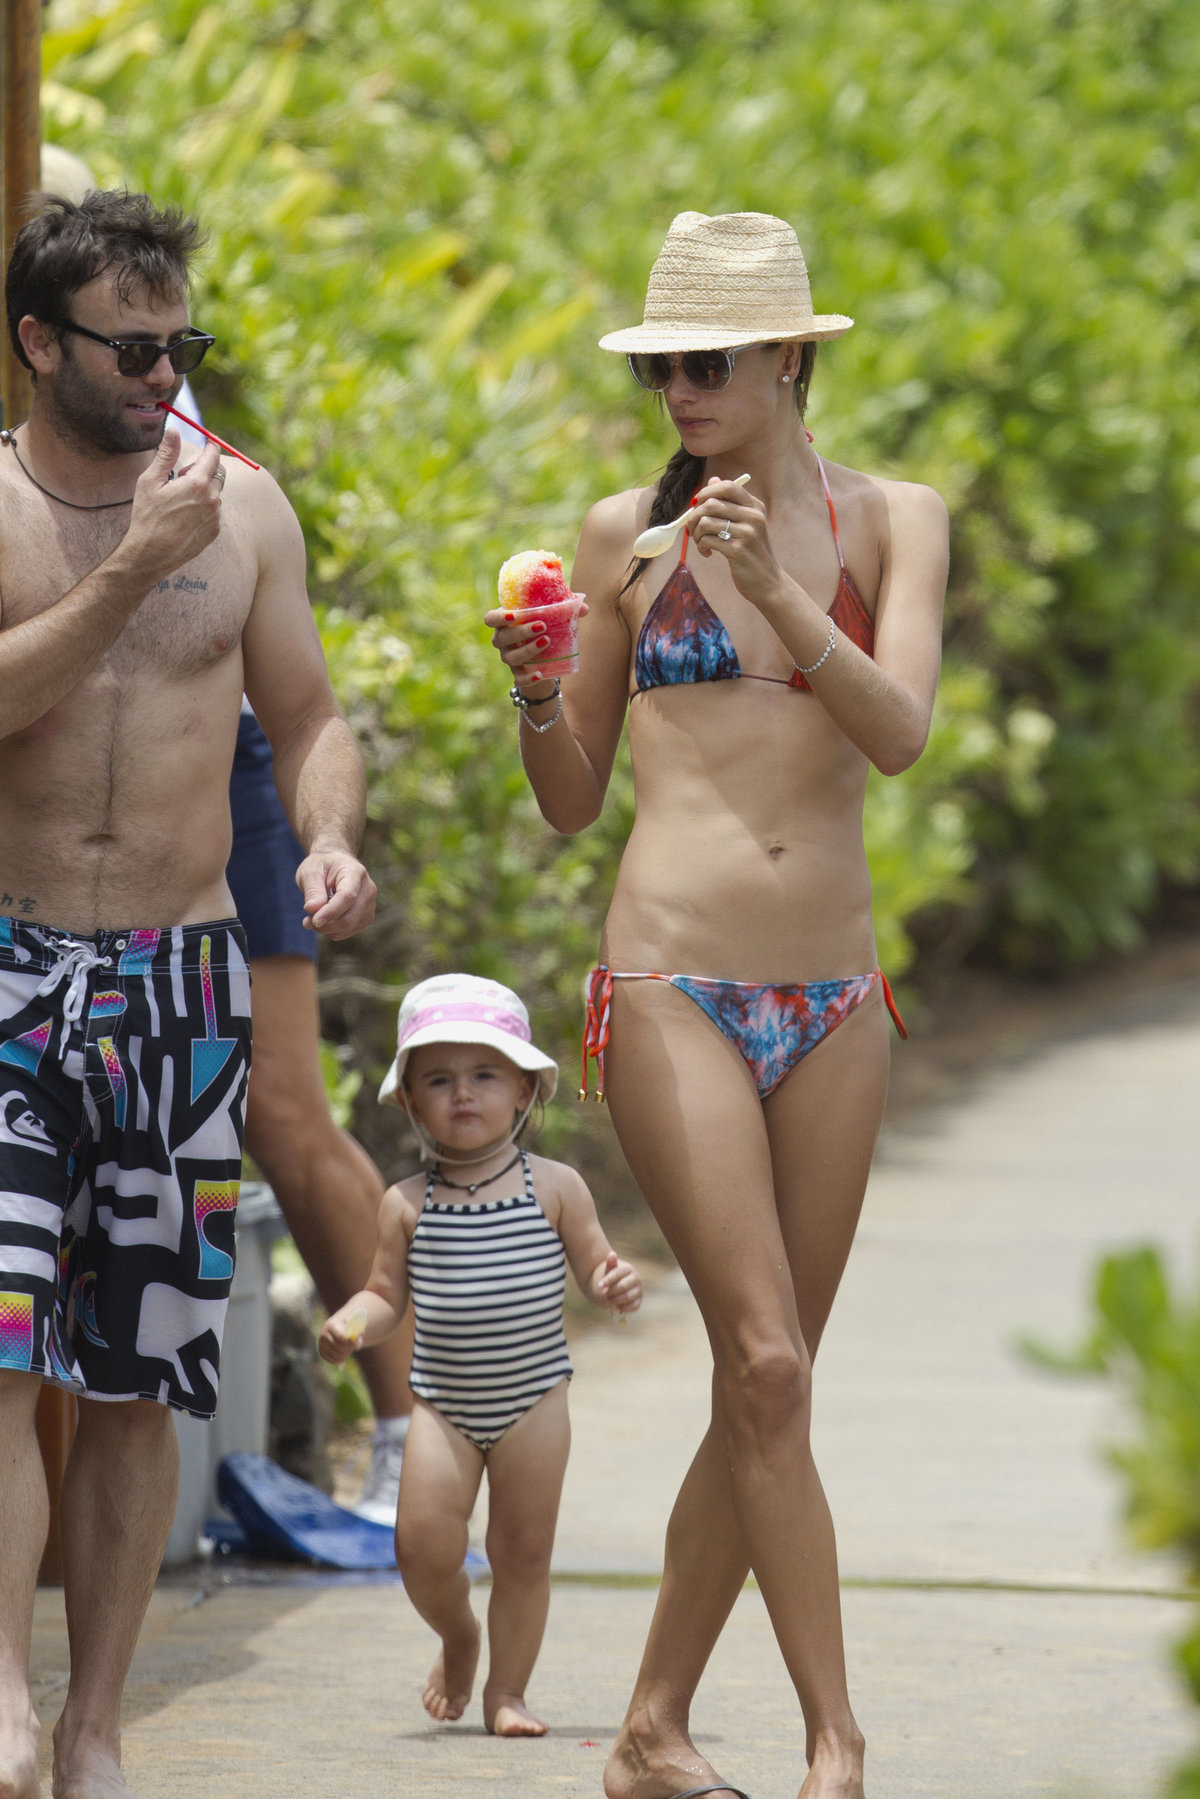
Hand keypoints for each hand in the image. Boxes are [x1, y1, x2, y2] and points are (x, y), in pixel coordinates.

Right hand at [122, 431, 225, 583]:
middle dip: (206, 469)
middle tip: (184, 476)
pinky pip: (214, 512)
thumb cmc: (147, 516)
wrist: (151, 554)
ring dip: (204, 491)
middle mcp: (212, 500)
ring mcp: (215, 517)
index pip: (213, 457)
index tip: (209, 442)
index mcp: (197, 483)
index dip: (211, 446)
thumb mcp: (151, 481)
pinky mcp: (214, 531)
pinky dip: (204, 508)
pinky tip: (184, 516)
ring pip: (216, 494)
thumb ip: (166, 454)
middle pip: (219, 474)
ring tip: (180, 501)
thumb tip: (173, 430)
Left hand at [296, 848, 376, 938]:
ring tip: (310, 919)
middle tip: (306, 921)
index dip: (331, 912)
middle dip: (325, 925)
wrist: (336, 866)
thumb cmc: (322, 866)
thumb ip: (312, 890)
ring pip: (349, 927)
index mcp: (356, 873)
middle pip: (349, 918)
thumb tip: (313, 910)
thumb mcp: (310, 872)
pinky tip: (323, 920)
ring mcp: (370, 905)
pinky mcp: (366, 917)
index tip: (314, 921)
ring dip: (327, 929)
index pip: (347, 897)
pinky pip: (348, 931)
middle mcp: (368, 890)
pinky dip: (333, 931)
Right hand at [318, 1307, 361, 1365]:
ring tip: (351, 1348)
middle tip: (357, 1345)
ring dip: (347, 1354)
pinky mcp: (322, 1352)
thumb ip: (359, 1332)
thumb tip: (357, 1346)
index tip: (359, 1341)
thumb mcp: (356, 1322)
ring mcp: (321, 1344)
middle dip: (350, 1348)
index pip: (340, 1338)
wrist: (341, 1323)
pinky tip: (345, 1354)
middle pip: (339, 1347)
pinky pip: (332, 1360)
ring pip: (336, 1355)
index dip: (351, 1342)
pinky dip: (341, 1360)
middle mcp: (324, 1334)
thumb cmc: (351, 1322)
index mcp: (331, 1325)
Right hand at [484, 600, 589, 698]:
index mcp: (506, 622)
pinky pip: (519, 679)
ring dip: (527, 650)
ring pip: (510, 657)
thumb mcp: (554, 617)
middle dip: (521, 631)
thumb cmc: (546, 630)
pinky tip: (539, 674)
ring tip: (547, 641)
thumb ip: (567, 609)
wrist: (546, 661)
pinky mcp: (518, 674)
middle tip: (542, 626)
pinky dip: (528, 678)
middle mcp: (502, 640)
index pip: (490, 618)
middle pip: (502, 637)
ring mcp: (508, 658)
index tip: (513, 616)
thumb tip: (584, 608)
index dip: (498, 617)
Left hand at [596, 1249, 642, 1315]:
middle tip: (604, 1294)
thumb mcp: (609, 1270)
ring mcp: (638, 1289)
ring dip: (615, 1300)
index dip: (608, 1280)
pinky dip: (624, 1308)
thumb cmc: (612, 1277)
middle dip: (611, 1291)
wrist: (617, 1287)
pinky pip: (634, 1306)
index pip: (618, 1274)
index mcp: (628, 1269)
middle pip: (622, 1286)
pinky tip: (617, 1307)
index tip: (599, 1285)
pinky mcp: (639, 1300)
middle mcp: (636, 1278)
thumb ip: (610, 1263)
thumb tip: (612, 1254)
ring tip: (608, 1300)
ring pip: (627, 1297)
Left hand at [690, 476, 779, 607]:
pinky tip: (707, 553)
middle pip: (711, 503)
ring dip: (695, 534)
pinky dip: (701, 546)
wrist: (767, 581)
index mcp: (755, 506)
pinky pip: (707, 540)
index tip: (697, 504)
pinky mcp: (738, 550)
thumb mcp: (746, 524)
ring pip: (705, 521)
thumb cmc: (752, 552)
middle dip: (694, 515)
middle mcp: (753, 516)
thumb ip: (730, 503)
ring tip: (701, 542)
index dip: (707, 492)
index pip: (728, 486)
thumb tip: (712, 480)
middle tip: (693, 528)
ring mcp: (747, 533)